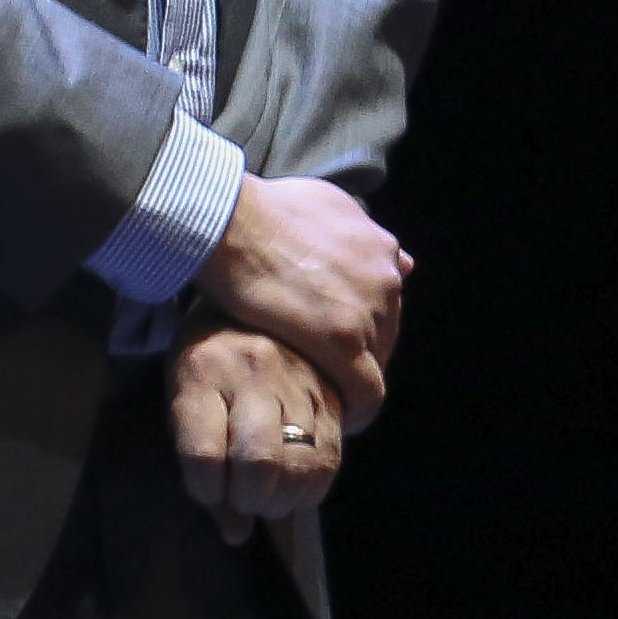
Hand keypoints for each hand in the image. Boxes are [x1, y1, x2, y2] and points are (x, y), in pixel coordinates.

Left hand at [171, 325, 345, 543]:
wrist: (250, 302)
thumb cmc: (203, 361)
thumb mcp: (183, 399)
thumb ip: (200, 467)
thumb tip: (235, 534)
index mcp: (199, 373)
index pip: (203, 454)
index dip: (205, 489)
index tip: (206, 490)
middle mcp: (251, 375)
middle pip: (258, 462)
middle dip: (249, 498)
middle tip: (242, 499)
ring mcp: (296, 383)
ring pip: (302, 464)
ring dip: (284, 499)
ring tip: (267, 498)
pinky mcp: (331, 396)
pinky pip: (332, 457)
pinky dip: (312, 489)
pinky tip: (295, 489)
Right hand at [194, 174, 407, 429]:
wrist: (227, 219)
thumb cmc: (255, 206)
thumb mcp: (315, 198)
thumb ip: (351, 223)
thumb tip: (390, 253)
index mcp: (376, 245)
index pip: (383, 297)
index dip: (358, 318)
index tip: (334, 334)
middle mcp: (383, 276)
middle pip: (384, 330)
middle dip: (360, 348)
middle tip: (326, 365)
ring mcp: (366, 309)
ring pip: (376, 360)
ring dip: (355, 375)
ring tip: (329, 391)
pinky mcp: (342, 340)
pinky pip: (367, 389)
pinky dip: (359, 408)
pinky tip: (344, 420)